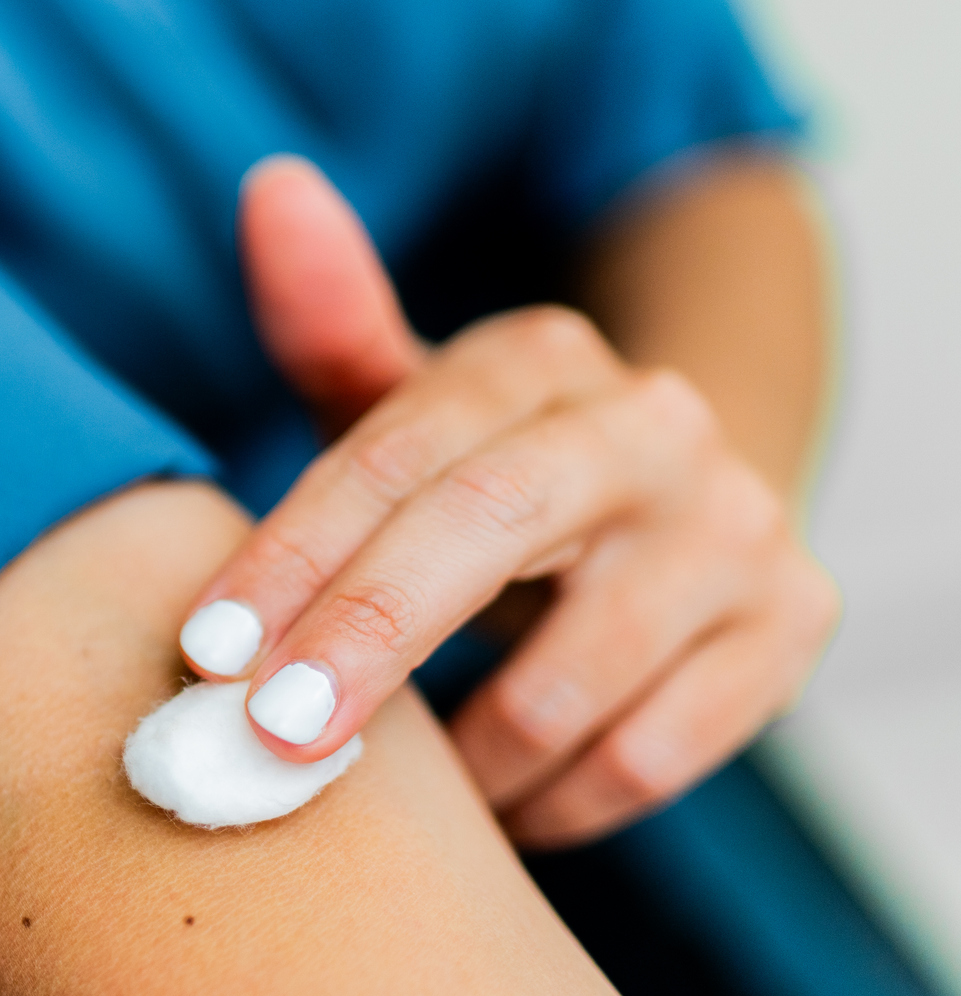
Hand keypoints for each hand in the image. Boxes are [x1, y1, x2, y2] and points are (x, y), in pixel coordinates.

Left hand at [177, 157, 837, 845]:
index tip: (206, 649)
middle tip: (271, 739)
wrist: (675, 519)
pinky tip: (494, 810)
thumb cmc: (487, 477)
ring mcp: (735, 525)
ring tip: (378, 788)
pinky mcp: (789, 624)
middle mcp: (650, 425)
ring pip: (574, 676)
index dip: (293, 553)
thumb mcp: (407, 403)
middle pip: (489, 530)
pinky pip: (649, 755)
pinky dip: (551, 801)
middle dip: (367, 639)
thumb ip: (333, 320)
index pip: (396, 450)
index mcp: (537, 357)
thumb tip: (270, 185)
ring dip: (456, 757)